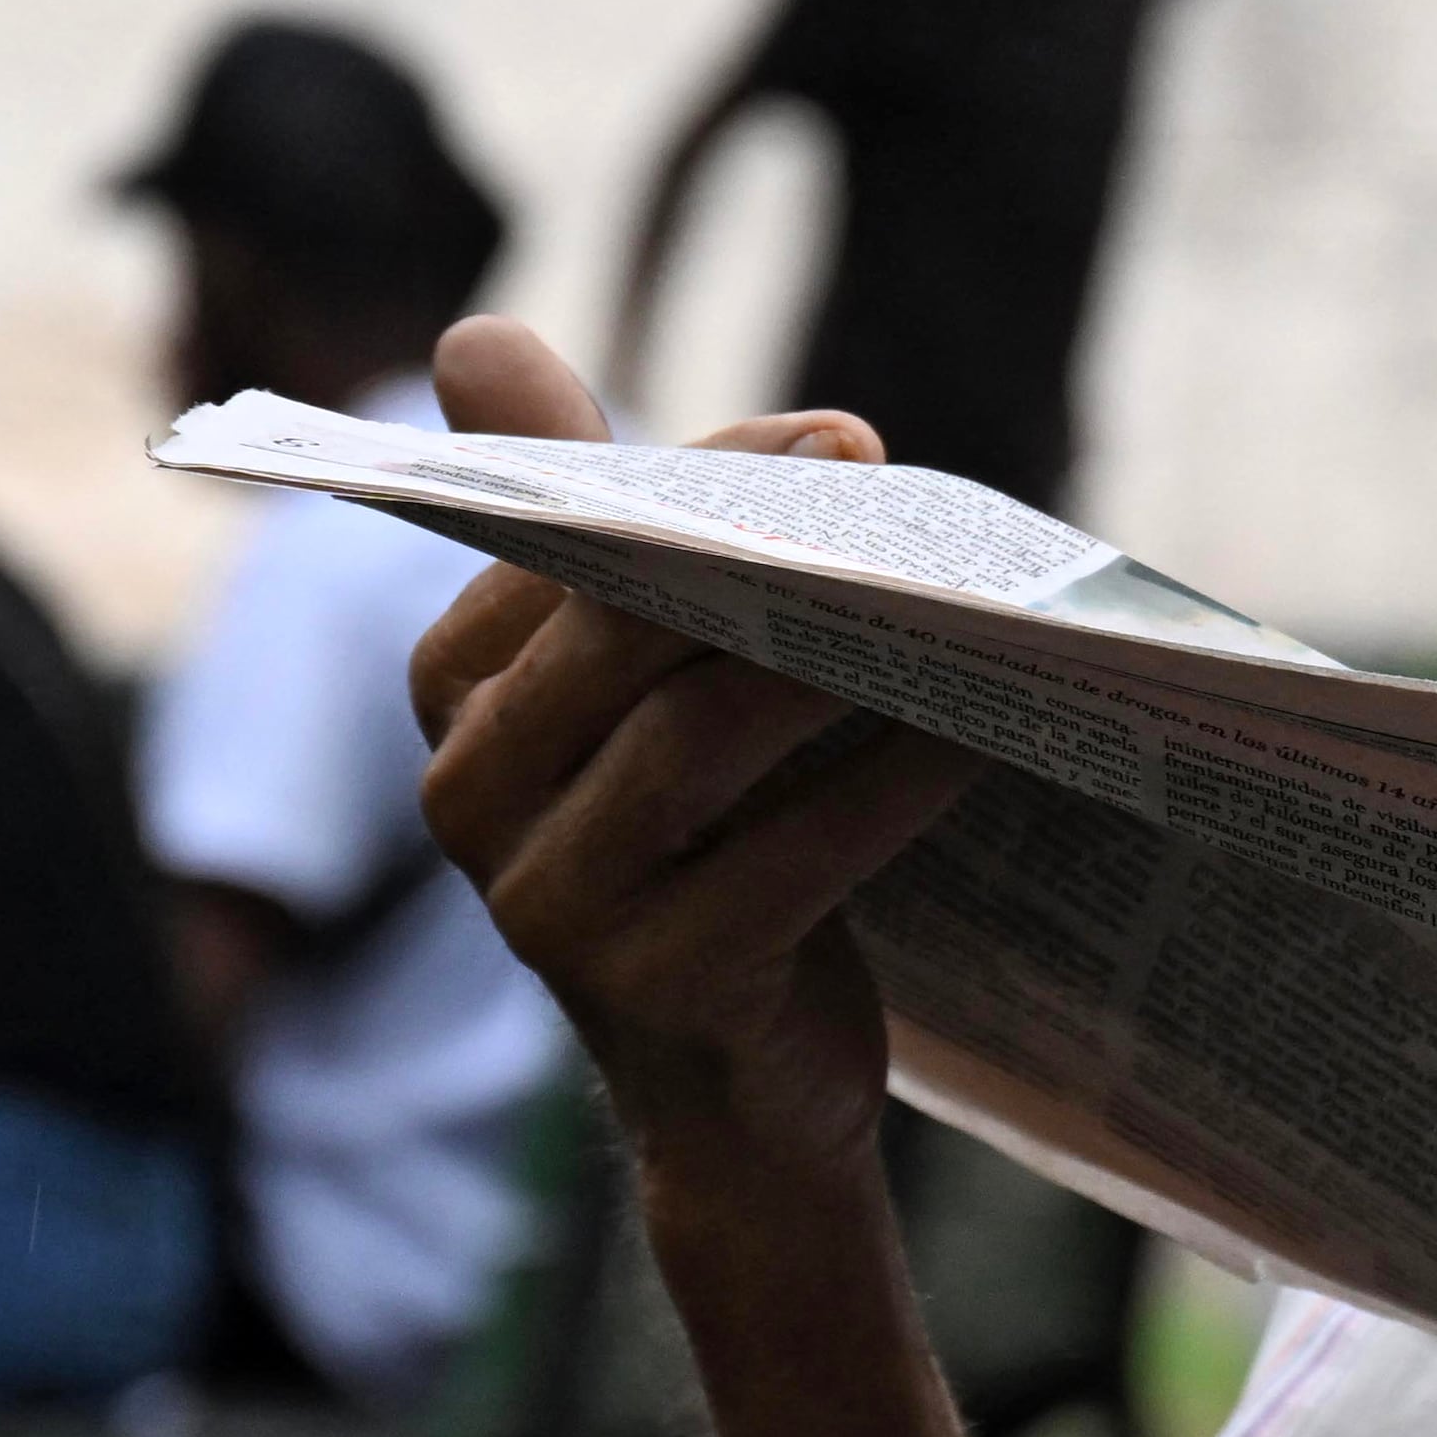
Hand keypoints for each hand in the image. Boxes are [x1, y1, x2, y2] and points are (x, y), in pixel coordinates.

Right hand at [408, 315, 982, 1184]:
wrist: (744, 1103)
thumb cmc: (712, 848)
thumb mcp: (644, 686)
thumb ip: (589, 520)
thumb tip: (473, 333)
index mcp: (456, 696)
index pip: (565, 549)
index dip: (702, 481)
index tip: (838, 437)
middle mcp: (468, 798)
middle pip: (622, 637)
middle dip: (766, 552)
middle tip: (900, 497)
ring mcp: (550, 907)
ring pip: (698, 744)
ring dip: (838, 667)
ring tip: (953, 612)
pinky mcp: (657, 993)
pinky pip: (788, 861)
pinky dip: (891, 786)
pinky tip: (980, 736)